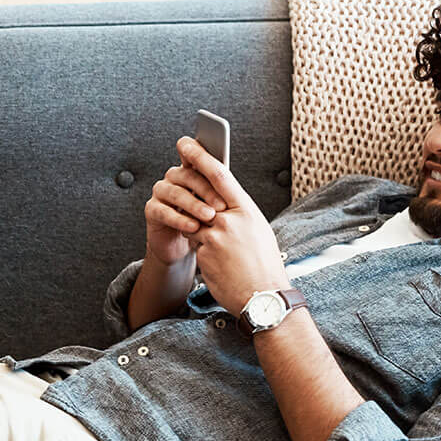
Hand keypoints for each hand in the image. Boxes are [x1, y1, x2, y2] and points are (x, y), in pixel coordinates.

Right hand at [144, 139, 229, 266]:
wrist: (182, 250)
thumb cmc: (202, 225)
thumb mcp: (215, 206)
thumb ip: (219, 188)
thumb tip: (231, 177)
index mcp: (190, 171)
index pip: (193, 157)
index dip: (198, 154)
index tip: (207, 154)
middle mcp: (173, 178)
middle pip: (187, 175)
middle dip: (206, 190)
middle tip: (222, 206)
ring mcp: (161, 192)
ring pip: (175, 193)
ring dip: (194, 205)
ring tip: (209, 217)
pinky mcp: (151, 209)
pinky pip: (164, 211)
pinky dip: (180, 219)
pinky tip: (193, 227)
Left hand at [172, 135, 287, 314]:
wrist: (263, 296)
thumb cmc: (263, 263)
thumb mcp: (258, 229)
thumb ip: (238, 213)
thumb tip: (221, 201)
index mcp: (246, 209)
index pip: (219, 175)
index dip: (200, 156)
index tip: (187, 144)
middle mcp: (229, 218)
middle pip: (200, 195)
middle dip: (188, 186)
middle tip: (177, 169)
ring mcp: (214, 235)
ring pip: (193, 221)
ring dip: (197, 229)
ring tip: (219, 245)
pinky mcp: (204, 253)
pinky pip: (194, 244)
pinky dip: (201, 250)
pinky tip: (217, 263)